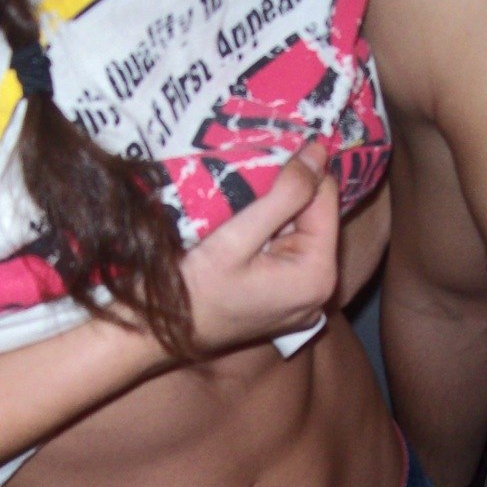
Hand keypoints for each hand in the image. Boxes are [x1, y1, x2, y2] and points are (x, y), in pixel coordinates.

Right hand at [180, 142, 339, 352]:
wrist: (160, 334)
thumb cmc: (192, 290)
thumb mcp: (236, 236)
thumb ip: (283, 194)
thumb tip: (318, 152)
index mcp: (317, 274)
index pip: (325, 199)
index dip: (299, 170)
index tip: (265, 152)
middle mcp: (320, 291)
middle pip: (314, 217)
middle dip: (286, 193)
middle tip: (245, 178)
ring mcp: (304, 302)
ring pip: (299, 232)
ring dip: (274, 213)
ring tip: (238, 207)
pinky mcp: (286, 304)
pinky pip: (287, 254)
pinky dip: (268, 236)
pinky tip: (241, 233)